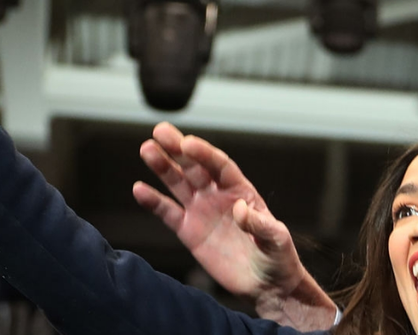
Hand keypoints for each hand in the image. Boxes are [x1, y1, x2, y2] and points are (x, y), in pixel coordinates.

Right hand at [135, 123, 336, 330]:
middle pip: (195, 167)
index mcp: (241, 191)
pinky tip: (139, 189)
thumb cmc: (278, 258)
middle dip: (178, 149)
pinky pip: (168, 213)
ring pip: (178, 184)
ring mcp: (202, 211)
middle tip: (159, 131)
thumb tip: (240, 208)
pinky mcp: (189, 231)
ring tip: (147, 149)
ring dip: (163, 167)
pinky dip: (153, 201)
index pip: (220, 166)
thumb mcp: (277, 240)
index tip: (187, 143)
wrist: (266, 285)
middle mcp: (219, 196)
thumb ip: (260, 224)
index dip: (204, 154)